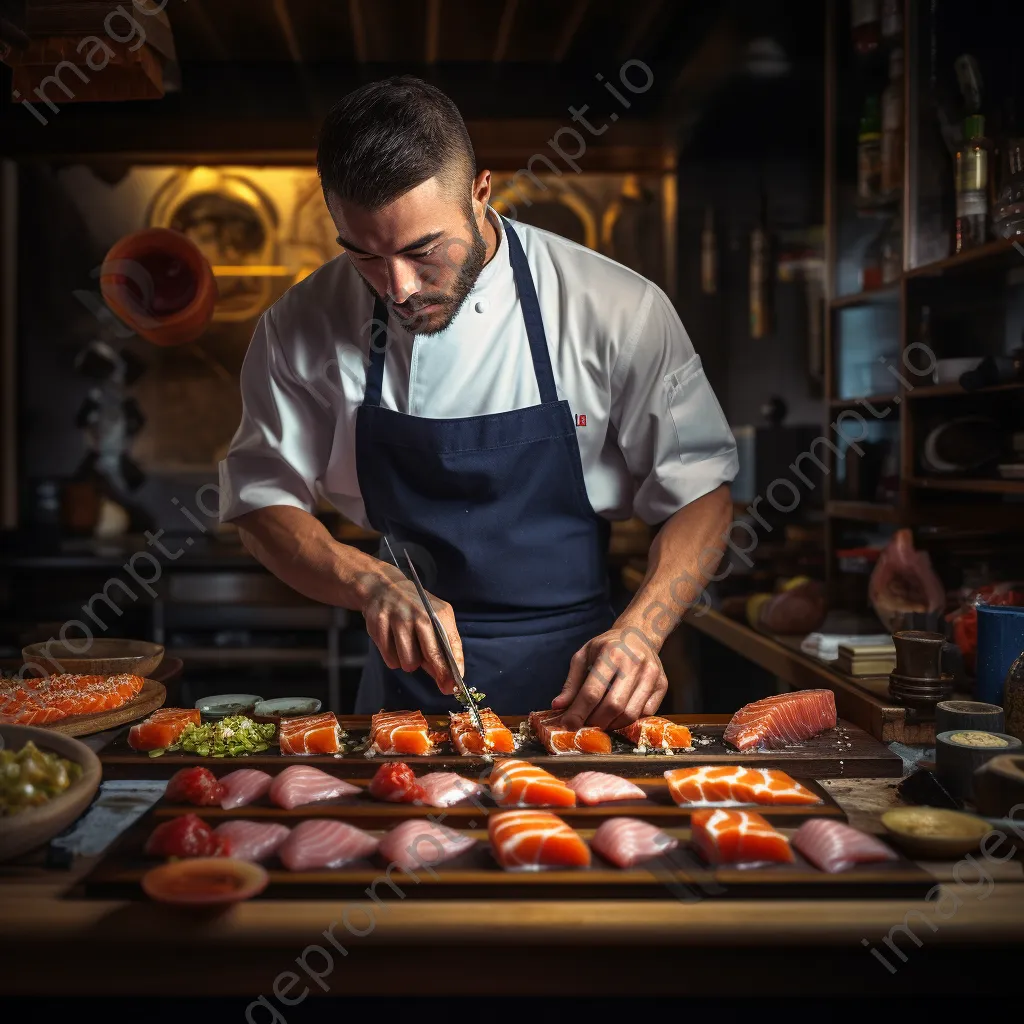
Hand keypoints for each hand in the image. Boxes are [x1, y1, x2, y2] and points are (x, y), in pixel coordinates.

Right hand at [357, 563, 463, 693]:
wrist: (384, 587)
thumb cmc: (415, 608)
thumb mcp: (435, 618)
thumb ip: (442, 646)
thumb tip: (448, 679)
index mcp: (438, 613)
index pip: (450, 644)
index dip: (453, 668)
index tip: (455, 686)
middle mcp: (419, 615)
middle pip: (431, 655)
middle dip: (438, 673)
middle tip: (442, 684)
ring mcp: (397, 619)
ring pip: (408, 662)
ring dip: (410, 663)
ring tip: (409, 650)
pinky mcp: (379, 625)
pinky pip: (390, 659)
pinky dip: (393, 658)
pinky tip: (394, 644)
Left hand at [551, 627, 666, 729]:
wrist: (638, 634)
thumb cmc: (607, 646)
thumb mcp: (583, 656)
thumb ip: (571, 682)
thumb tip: (558, 706)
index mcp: (611, 653)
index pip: (592, 691)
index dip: (578, 712)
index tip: (568, 725)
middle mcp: (634, 663)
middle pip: (613, 706)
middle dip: (596, 721)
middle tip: (585, 725)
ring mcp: (652, 674)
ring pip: (631, 713)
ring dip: (612, 725)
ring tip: (600, 723)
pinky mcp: (663, 684)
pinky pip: (647, 713)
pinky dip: (630, 721)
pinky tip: (618, 717)